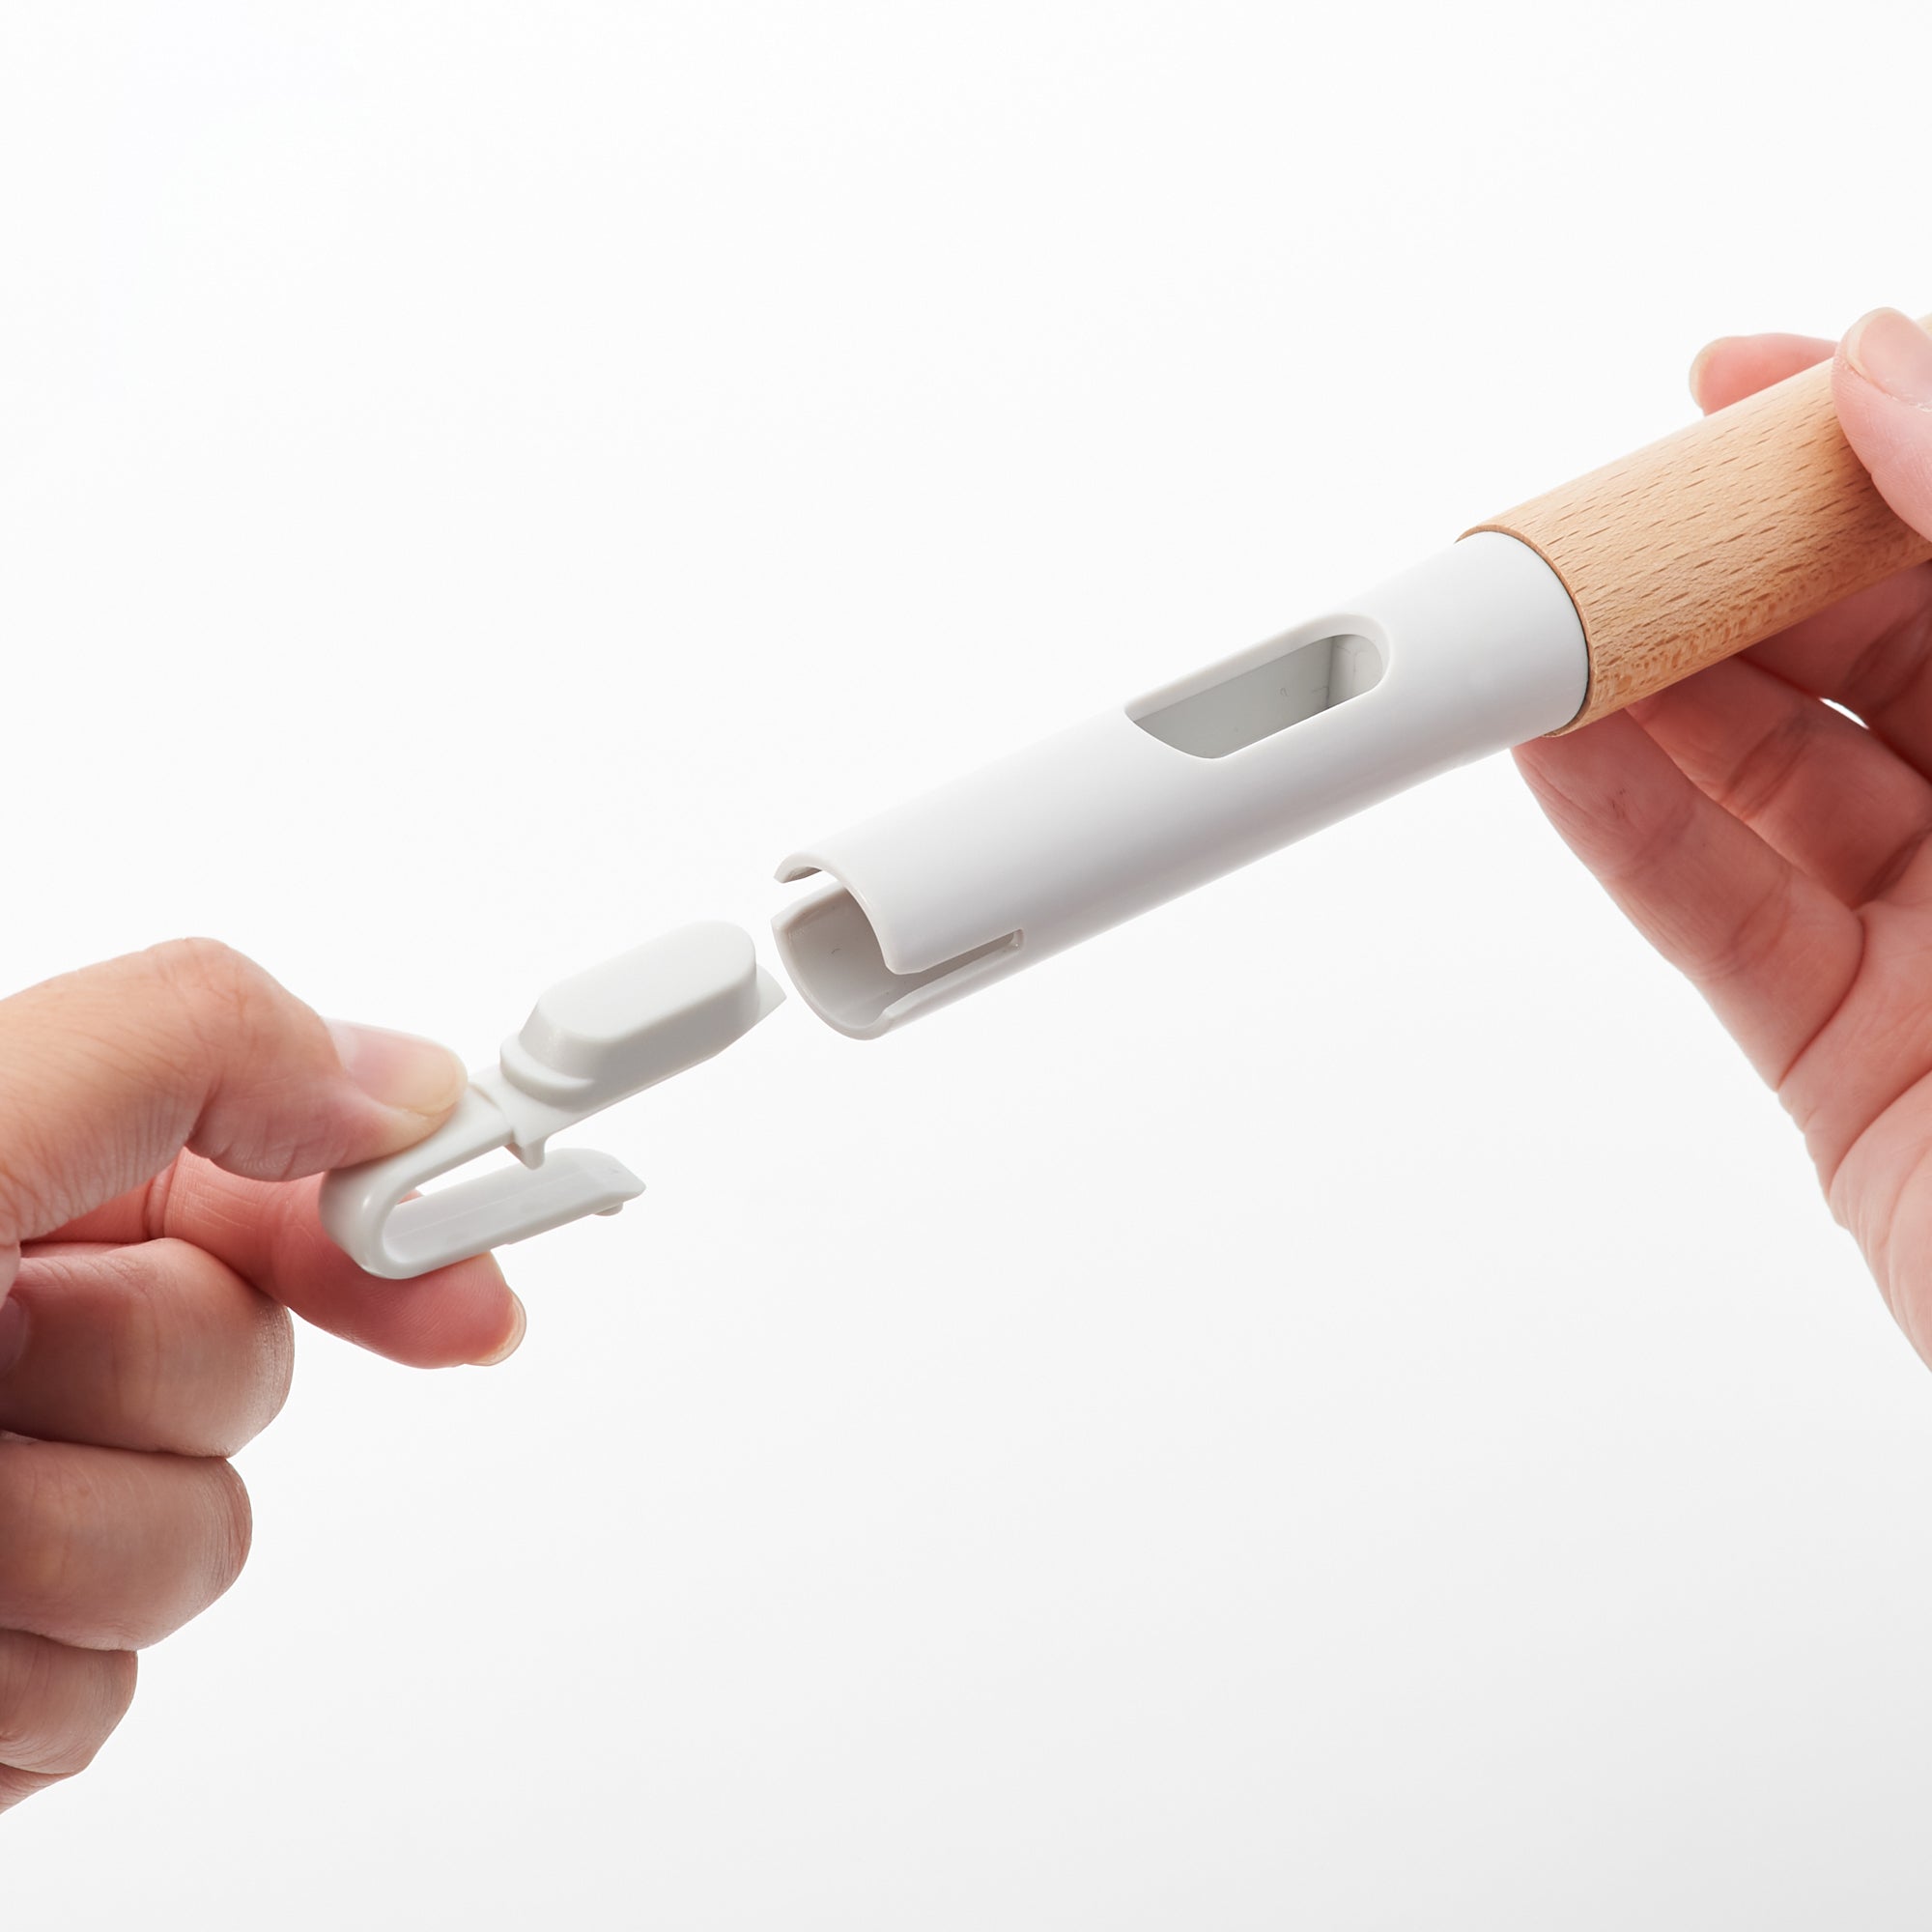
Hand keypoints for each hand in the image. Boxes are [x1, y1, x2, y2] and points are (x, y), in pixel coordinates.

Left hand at [0, 940, 520, 1811]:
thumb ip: (193, 1040)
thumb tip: (396, 1076)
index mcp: (15, 1184)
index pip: (290, 1169)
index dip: (414, 1182)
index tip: (523, 1189)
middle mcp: (9, 1338)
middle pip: (252, 1372)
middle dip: (142, 1377)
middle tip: (2, 1353)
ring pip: (192, 1548)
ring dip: (48, 1543)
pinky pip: (96, 1700)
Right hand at [1516, 308, 1931, 1368]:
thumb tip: (1892, 371)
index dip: (1852, 446)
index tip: (1728, 389)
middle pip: (1853, 648)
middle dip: (1714, 573)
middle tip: (1590, 525)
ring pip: (1762, 778)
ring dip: (1633, 696)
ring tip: (1523, 626)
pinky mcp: (1845, 1060)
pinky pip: (1716, 918)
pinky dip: (1621, 830)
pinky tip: (1546, 749)